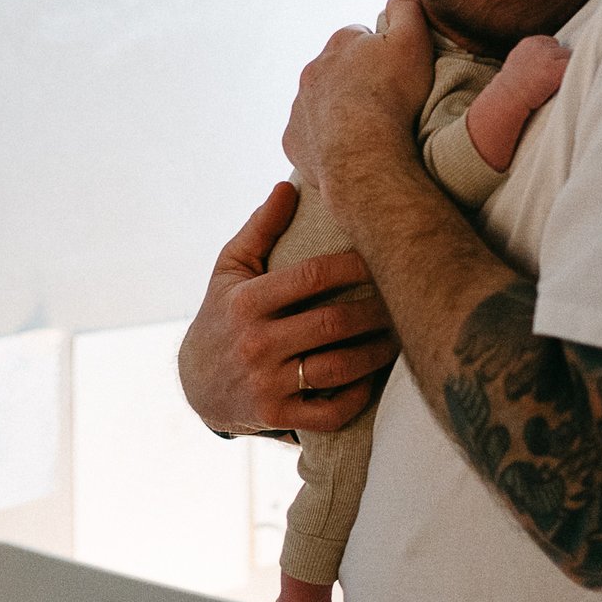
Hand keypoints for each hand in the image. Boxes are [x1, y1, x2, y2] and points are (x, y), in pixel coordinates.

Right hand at [177, 184, 399, 434]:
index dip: (353, 265)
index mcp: (247, 302)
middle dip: (375, 310)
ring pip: (336, 368)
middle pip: (332, 323)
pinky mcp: (276, 415)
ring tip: (400, 336)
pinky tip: (373, 378)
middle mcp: (255, 343)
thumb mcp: (230, 269)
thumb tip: (289, 187)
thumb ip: (260, 228)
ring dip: (376, 352)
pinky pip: (328, 411)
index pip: (310, 277)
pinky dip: (357, 397)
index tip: (382, 256)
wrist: (196, 382)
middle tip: (406, 297)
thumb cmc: (222, 315)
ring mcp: (266, 382)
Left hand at [282, 0, 434, 208]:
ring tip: (367, 128)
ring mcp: (300, 105)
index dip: (380, 51)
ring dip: (339, 108)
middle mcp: (313, 70)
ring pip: (320, 100)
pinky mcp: (294, 138)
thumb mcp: (412, 40)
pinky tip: (346, 148)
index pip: (359, 36)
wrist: (364, 154)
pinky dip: (324, 139)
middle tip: (383, 100)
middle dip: (356, 79)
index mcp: (340, 43)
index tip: (395, 70)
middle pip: (337, 68)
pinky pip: (308, 134)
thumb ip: (407, 9)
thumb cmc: (392, 96)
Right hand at [490, 34, 569, 109]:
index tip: (546, 70)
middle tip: (550, 78)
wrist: (509, 97)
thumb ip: (531, 55)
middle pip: (562, 50)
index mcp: (530, 43)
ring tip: (555, 83)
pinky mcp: (559, 67)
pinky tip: (562, 84)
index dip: (552, 57)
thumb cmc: (512, 87)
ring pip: (570, 57)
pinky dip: (573, 75)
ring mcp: (550, 56)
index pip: (551, 43)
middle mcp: (541, 46)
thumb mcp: (518, 62)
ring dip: (566, 69)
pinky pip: (575, 66)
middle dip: (559, 62)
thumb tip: (547, 58)